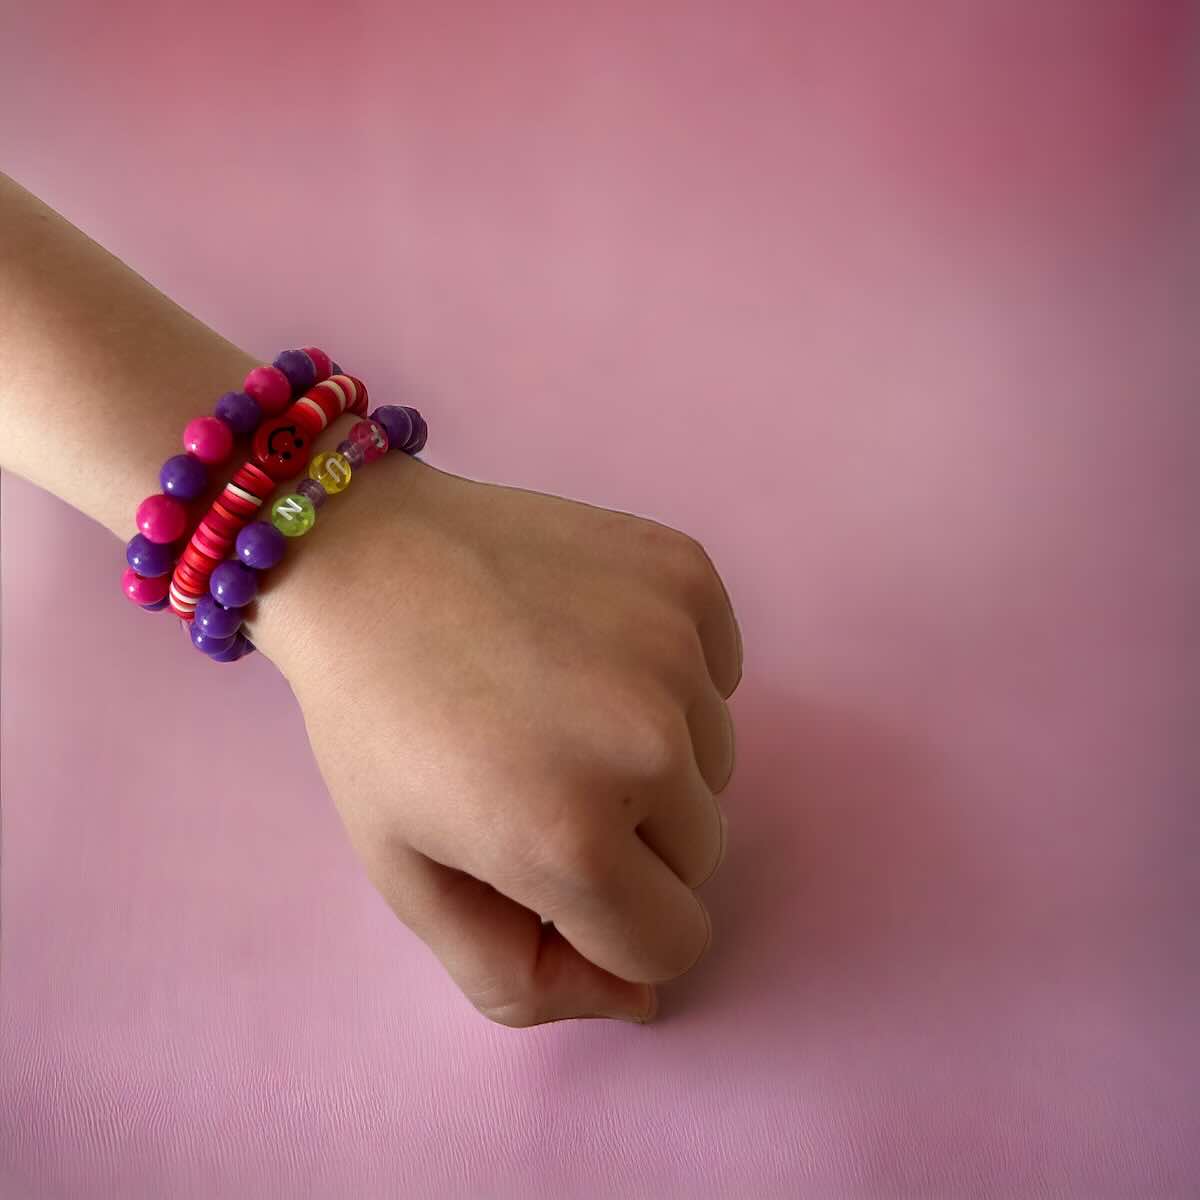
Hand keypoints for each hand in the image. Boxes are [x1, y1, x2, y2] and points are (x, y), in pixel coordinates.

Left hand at [247, 451, 741, 1025]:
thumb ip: (520, 980)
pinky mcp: (688, 575)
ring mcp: (676, 647)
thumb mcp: (411, 882)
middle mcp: (649, 745)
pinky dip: (675, 679)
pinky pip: (721, 674)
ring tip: (562, 704)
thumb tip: (642, 999)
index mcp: (571, 838)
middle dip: (634, 844)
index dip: (608, 924)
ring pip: (717, 766)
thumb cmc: (375, 726)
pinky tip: (593, 646)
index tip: (549, 870)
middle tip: (543, 776)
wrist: (365, 559)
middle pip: (700, 857)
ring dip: (657, 760)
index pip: (672, 944)